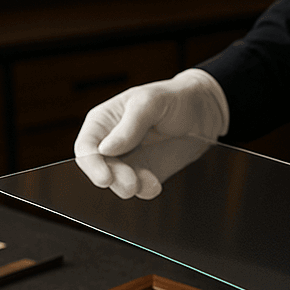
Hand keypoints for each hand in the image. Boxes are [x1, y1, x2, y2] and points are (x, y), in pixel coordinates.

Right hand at [73, 69, 228, 198]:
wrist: (203, 113)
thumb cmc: (173, 98)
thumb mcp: (150, 102)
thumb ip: (130, 125)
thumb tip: (105, 149)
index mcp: (104, 122)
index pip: (86, 147)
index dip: (91, 164)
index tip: (105, 177)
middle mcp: (112, 143)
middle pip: (100, 169)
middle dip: (114, 179)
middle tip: (131, 183)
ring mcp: (129, 160)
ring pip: (118, 183)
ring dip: (130, 187)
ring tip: (149, 183)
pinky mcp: (147, 174)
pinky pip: (139, 189)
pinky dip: (146, 190)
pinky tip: (155, 185)